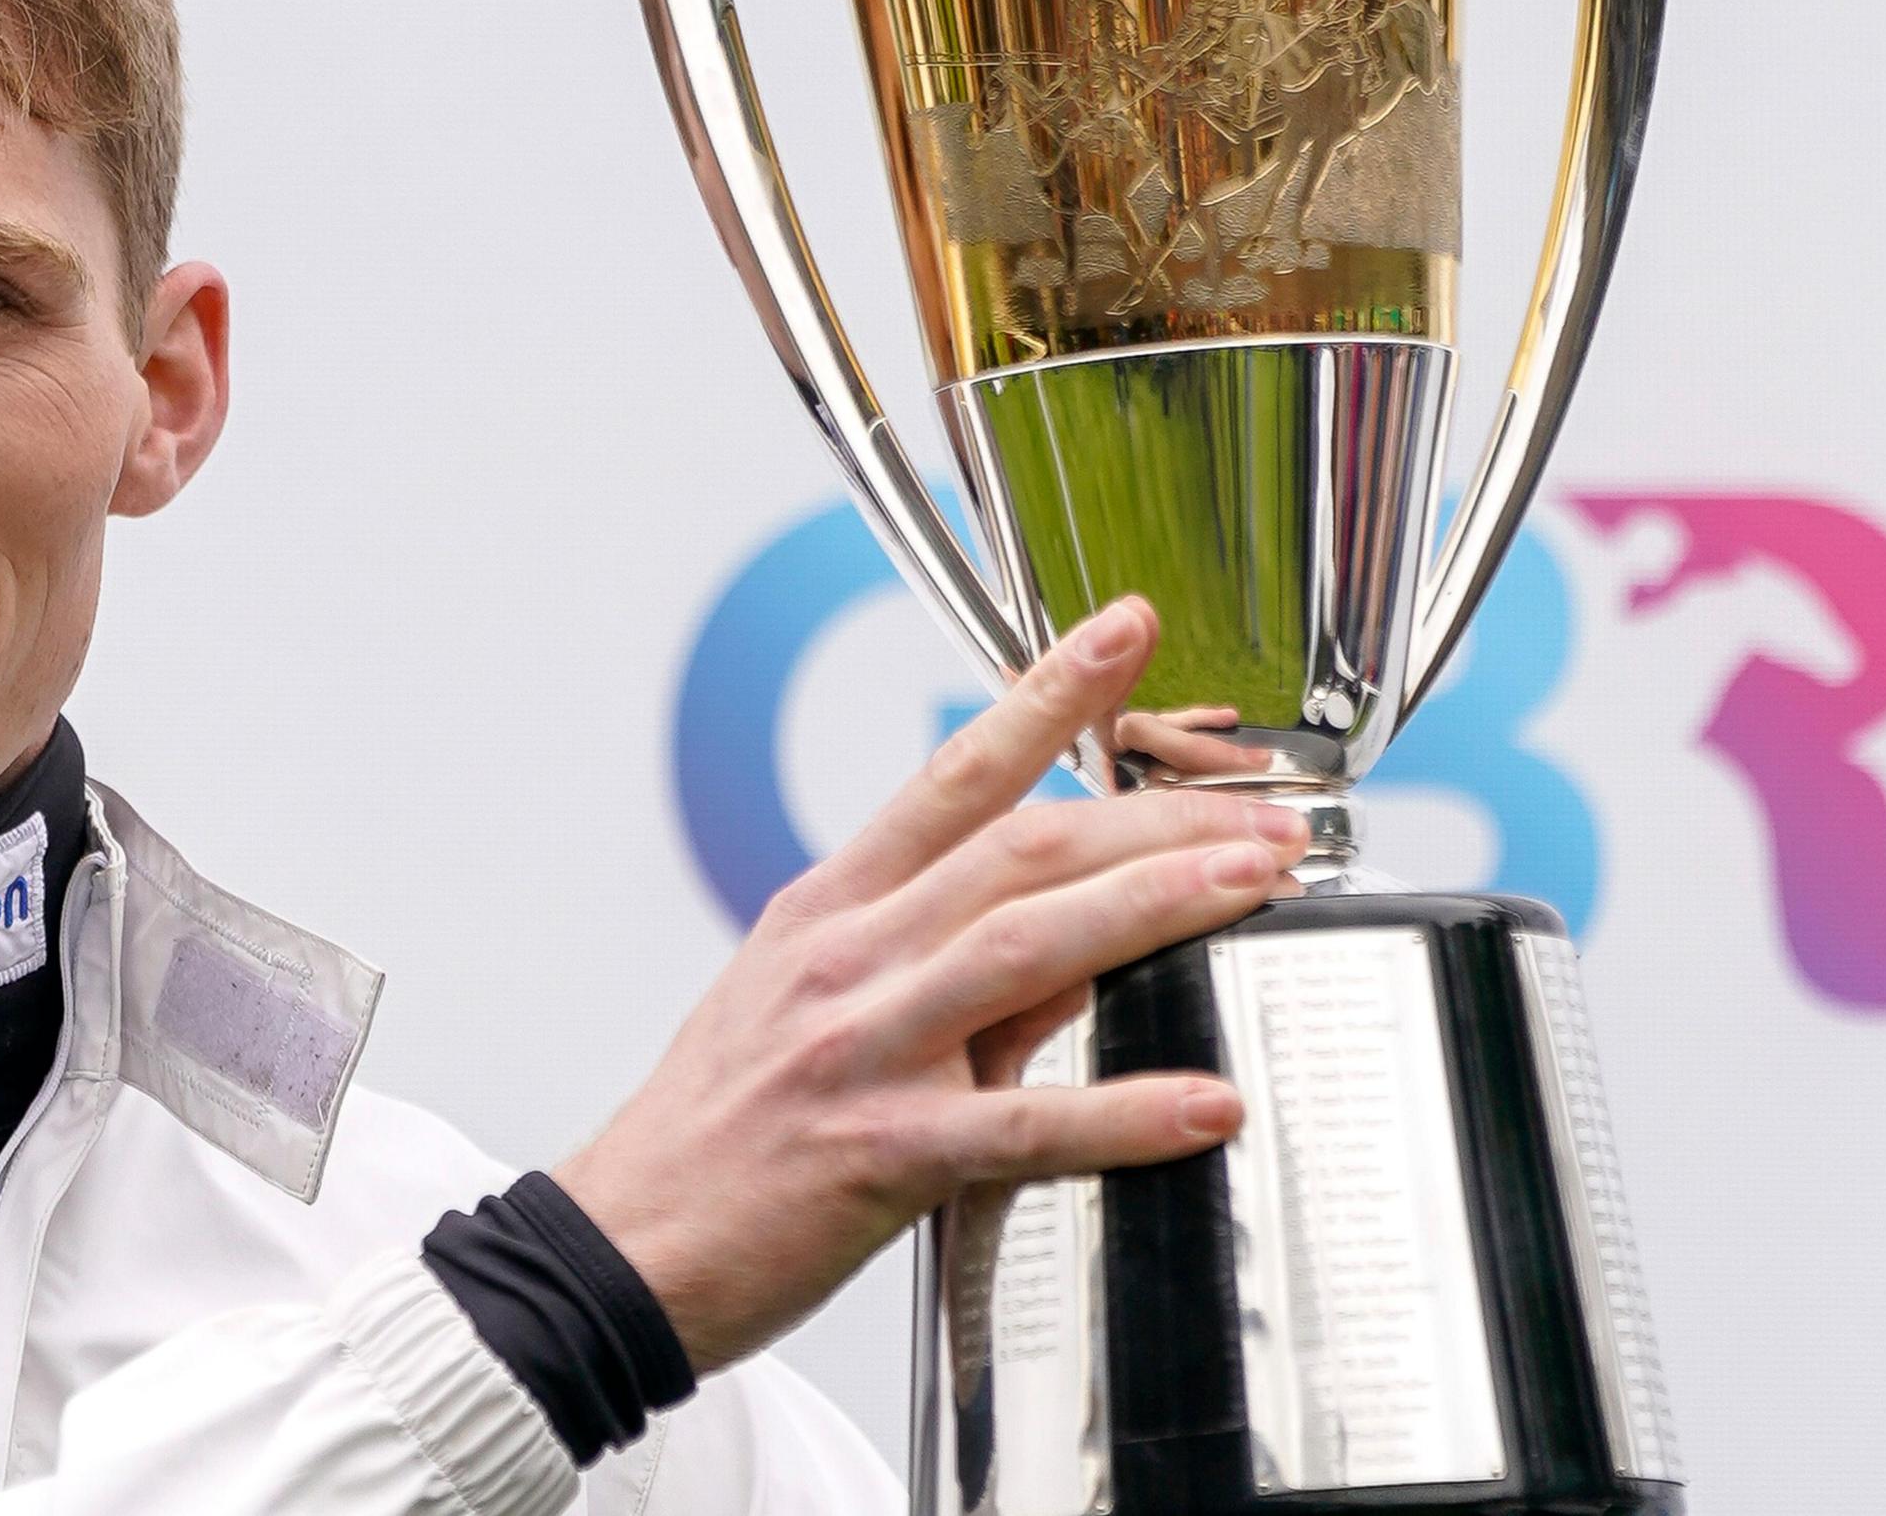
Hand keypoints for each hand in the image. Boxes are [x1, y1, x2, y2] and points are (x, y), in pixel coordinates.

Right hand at [552, 596, 1304, 1372]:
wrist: (623, 1251)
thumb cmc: (716, 1135)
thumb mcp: (805, 1008)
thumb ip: (942, 962)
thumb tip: (1073, 931)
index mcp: (827, 912)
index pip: (954, 777)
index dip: (1046, 697)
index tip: (1124, 635)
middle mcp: (845, 960)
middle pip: (1020, 851)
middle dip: (1155, 819)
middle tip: (1262, 811)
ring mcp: (861, 1050)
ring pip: (1028, 949)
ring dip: (1157, 906)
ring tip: (1257, 883)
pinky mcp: (880, 1154)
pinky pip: (1025, 1124)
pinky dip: (1125, 1112)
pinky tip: (1204, 1104)